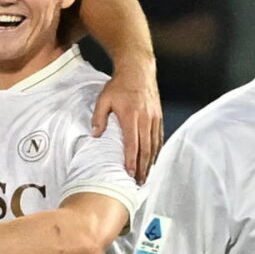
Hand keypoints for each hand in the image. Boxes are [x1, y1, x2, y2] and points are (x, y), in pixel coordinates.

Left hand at [91, 58, 162, 180]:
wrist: (138, 70)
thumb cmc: (118, 85)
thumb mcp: (103, 99)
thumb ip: (99, 118)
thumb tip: (95, 135)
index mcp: (131, 116)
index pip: (132, 143)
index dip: (131, 160)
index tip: (129, 173)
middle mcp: (145, 119)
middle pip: (146, 148)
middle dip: (143, 167)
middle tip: (139, 183)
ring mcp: (154, 118)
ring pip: (154, 145)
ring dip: (150, 162)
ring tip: (146, 176)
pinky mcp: (158, 116)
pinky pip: (159, 137)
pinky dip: (156, 151)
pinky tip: (153, 160)